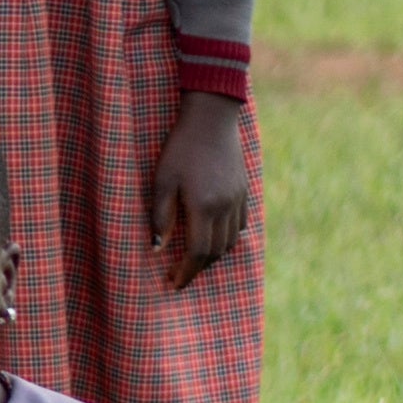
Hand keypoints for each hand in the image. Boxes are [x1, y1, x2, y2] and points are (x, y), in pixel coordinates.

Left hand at [153, 93, 251, 279]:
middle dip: (198, 269)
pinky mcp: (244, 191)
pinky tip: (215, 238)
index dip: (186, 273)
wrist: (212, 118)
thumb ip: (160, 216)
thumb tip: (157, 249)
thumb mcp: (162, 180)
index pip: (197, 253)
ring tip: (195, 260)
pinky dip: (228, 238)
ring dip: (213, 256)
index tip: (174, 284)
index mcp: (203, 207)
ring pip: (230, 242)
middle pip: (215, 252)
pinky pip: (240, 225)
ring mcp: (238, 200)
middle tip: (180, 276)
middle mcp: (225, 208)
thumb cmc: (181, 147)